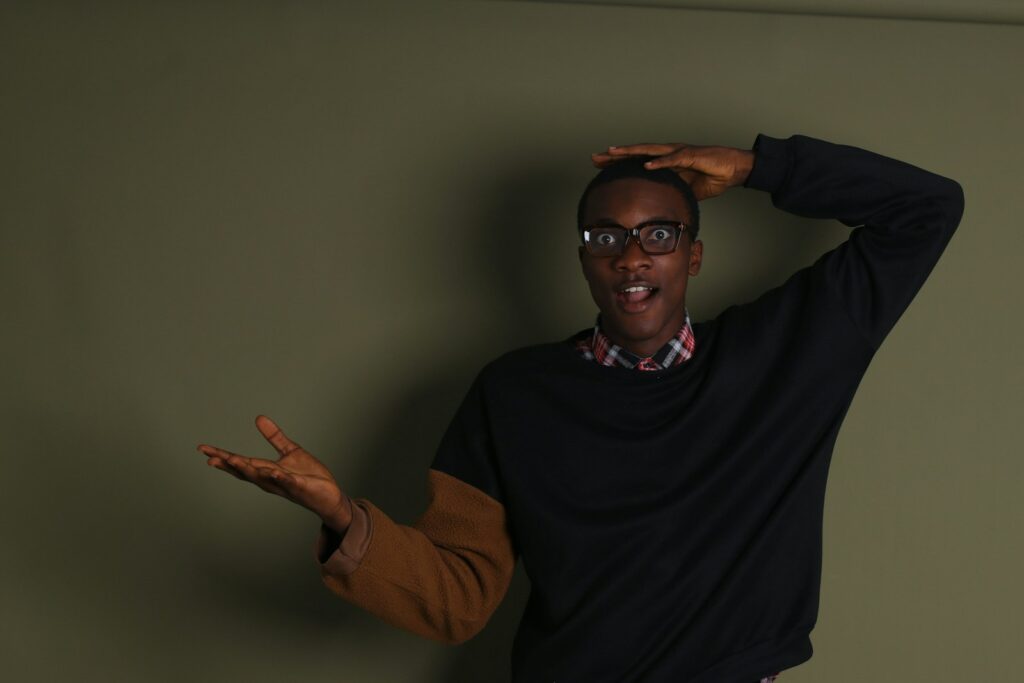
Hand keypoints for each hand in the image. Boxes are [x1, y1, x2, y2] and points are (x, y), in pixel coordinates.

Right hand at [198, 415, 351, 531]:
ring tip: (232, 459)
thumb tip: (258, 418)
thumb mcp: (290, 451)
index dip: (222, 456)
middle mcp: (270, 480)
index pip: (240, 462)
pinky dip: (279, 477)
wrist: (329, 495)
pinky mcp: (299, 487)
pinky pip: (287, 482)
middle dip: (227, 464)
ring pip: (262, 477)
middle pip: (245, 471)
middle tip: (208, 457)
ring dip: (247, 470)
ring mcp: (284, 485)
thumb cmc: (309, 476)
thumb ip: (274, 436)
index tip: (204, 449)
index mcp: (266, 470)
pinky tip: (271, 471)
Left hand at [591, 143, 754, 200]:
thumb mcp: (684, 188)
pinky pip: (674, 159)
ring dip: (631, 153)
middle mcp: (668, 153)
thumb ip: (669, 191)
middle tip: (594, 158)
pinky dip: (660, 162)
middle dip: (614, 155)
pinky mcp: (692, 155)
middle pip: (636, 153)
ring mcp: (679, 152)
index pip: (636, 161)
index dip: (617, 163)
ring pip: (650, 151)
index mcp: (665, 161)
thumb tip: (656, 205)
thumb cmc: (711, 176)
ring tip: (612, 153)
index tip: (598, 167)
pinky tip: (646, 165)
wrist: (733, 169)